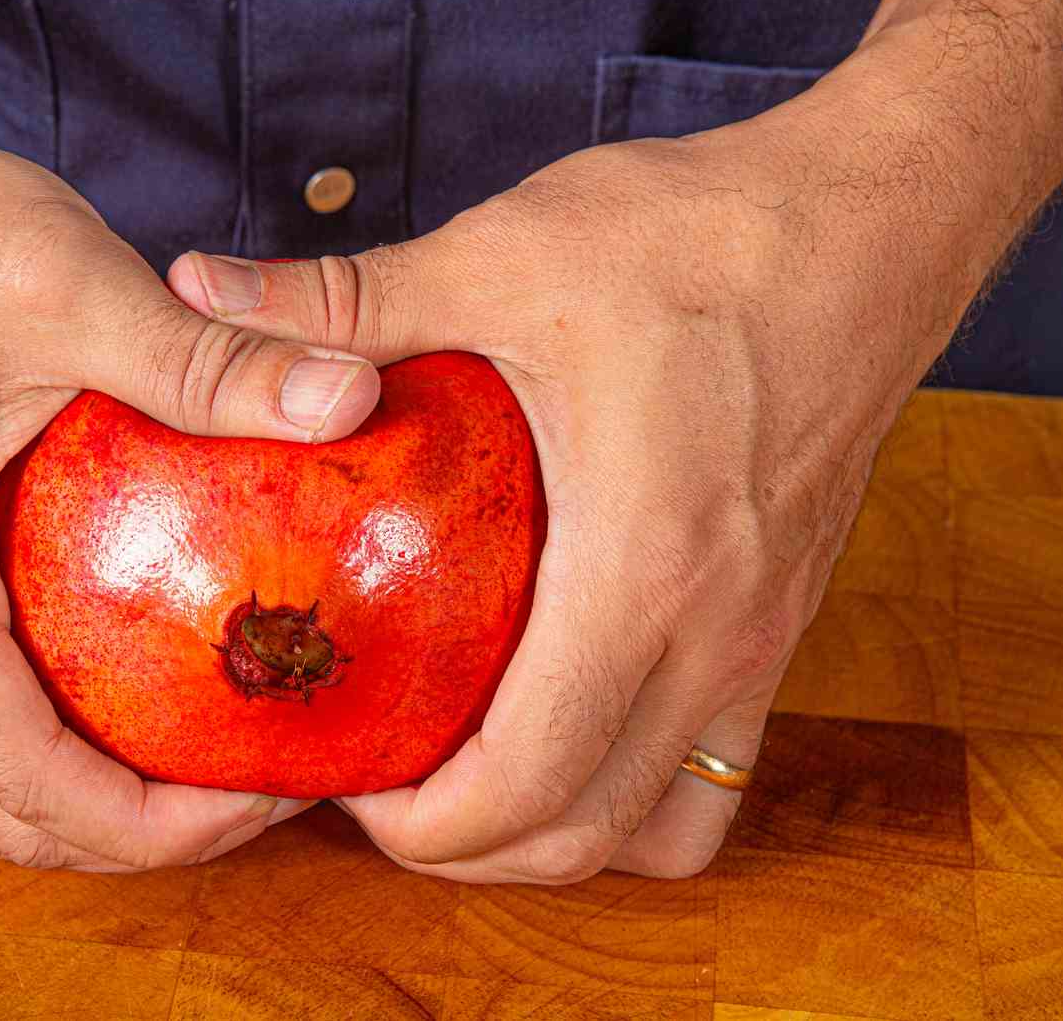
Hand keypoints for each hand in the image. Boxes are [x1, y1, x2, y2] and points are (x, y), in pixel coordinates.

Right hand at [0, 82, 377, 868]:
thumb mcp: (67, 287)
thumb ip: (207, 359)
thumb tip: (352, 397)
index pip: (37, 786)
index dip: (168, 825)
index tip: (277, 789)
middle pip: (3, 806)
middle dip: (141, 823)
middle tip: (269, 769)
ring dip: (86, 783)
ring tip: (212, 731)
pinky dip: (41, 720)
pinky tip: (133, 657)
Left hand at [169, 53, 990, 880]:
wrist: (871, 220)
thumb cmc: (697, 234)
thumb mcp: (503, 255)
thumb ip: (341, 296)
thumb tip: (191, 286)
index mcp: (644, 568)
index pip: (526, 784)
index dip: (417, 822)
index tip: (336, 775)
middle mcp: (720, 631)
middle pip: (587, 833)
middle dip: (467, 843)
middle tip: (373, 774)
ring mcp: (770, 631)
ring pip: (665, 819)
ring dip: (559, 825)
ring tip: (465, 756)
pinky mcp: (790, 607)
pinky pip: (717, 757)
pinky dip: (639, 774)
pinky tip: (568, 697)